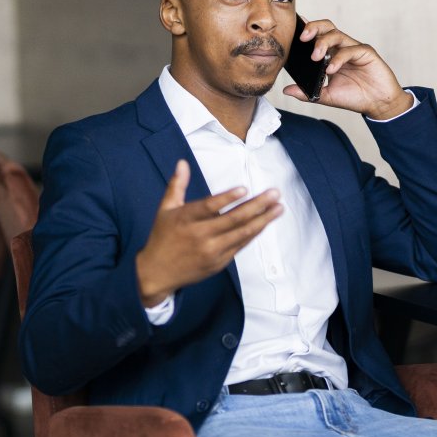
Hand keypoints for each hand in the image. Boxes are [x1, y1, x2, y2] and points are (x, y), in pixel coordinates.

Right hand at [136, 160, 283, 305]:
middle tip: (275, 194)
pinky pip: (241, 245)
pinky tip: (265, 222)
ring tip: (279, 207)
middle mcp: (199, 236)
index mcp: (185, 219)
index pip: (209, 207)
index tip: (244, 189)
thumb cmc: (162, 236)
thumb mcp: (165, 209)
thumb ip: (177, 185)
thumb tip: (182, 162)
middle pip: (232, 220)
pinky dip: (254, 233)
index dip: (226, 198)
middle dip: (257, 206)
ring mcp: (211, 251)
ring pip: (242, 234)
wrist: (157, 274)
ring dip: (263, 220)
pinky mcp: (219, 262)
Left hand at [281, 19, 413, 119]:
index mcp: (331, 54)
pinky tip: (332, 69)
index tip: (293, 30)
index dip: (306, 29)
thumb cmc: (355, 97)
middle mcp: (342, 48)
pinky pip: (351, 50)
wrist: (378, 104)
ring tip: (316, 57)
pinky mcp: (366, 53)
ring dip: (324, 43)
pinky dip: (339, 58)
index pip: (317, 35)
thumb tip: (286, 90)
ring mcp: (354, 49)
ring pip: (337, 34)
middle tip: (303, 38)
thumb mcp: (326, 96)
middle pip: (327, 27)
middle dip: (313, 28)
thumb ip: (307, 93)